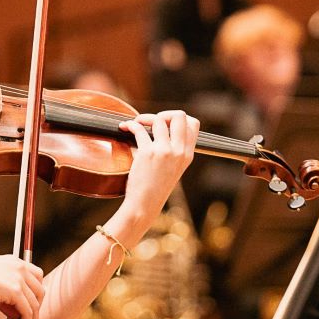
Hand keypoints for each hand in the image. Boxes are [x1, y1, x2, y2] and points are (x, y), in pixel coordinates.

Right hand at [0, 254, 44, 318]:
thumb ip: (9, 299)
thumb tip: (18, 316)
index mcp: (16, 261)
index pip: (37, 276)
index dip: (37, 292)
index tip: (33, 304)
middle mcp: (21, 267)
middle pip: (40, 290)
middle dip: (37, 307)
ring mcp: (19, 279)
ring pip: (35, 304)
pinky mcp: (16, 291)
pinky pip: (27, 312)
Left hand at [118, 110, 197, 230]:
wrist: (144, 205)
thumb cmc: (155, 188)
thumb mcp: (173, 168)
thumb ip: (173, 150)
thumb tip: (162, 127)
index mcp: (188, 155)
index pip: (194, 124)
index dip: (178, 117)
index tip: (164, 122)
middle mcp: (179, 152)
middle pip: (180, 115)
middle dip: (163, 113)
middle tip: (150, 122)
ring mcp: (164, 151)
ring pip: (158, 119)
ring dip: (143, 118)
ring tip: (135, 124)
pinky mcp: (148, 153)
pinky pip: (139, 129)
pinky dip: (129, 125)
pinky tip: (124, 127)